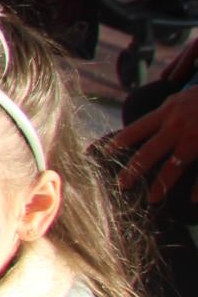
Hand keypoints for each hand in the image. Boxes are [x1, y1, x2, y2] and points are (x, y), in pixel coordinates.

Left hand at [110, 85, 197, 202]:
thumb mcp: (183, 97)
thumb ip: (167, 110)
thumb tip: (152, 120)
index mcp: (168, 112)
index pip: (137, 129)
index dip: (120, 142)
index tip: (106, 153)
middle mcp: (178, 126)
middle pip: (149, 151)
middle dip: (133, 170)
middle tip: (120, 185)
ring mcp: (195, 138)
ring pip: (174, 166)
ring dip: (161, 184)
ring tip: (151, 199)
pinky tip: (192, 200)